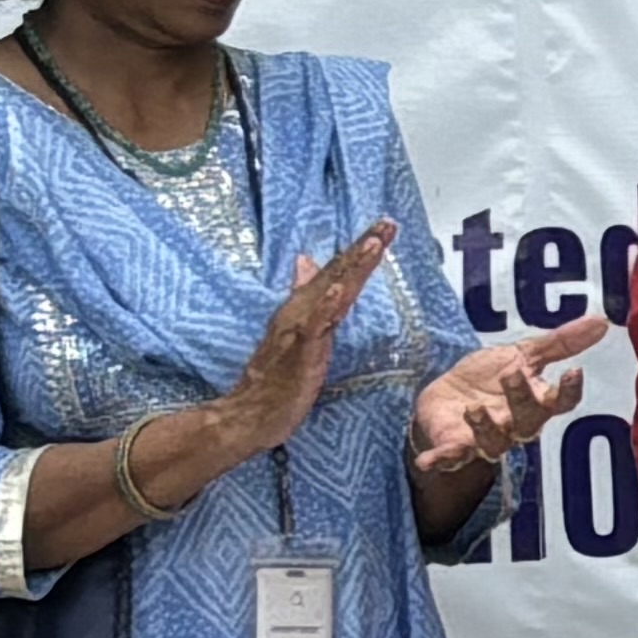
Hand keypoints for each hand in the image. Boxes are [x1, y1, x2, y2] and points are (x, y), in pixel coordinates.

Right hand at [202, 223, 399, 463]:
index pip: (336, 272)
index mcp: (304, 308)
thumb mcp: (298, 332)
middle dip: (364, 248)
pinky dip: (325, 306)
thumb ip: (307, 298)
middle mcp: (300, 311)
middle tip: (388, 223)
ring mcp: (299, 330)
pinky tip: (337, 290)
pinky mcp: (299, 353)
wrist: (248, 415)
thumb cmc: (276, 378)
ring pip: (330, 292)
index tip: (385, 226)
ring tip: (372, 244)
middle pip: (337, 274)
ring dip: (351, 268)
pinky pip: (314, 327)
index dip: (360, 249)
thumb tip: (305, 262)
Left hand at [414, 313, 605, 472]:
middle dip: (522, 399)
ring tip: (473, 408)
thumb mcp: (522, 354)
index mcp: (535, 403)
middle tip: (512, 374)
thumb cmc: (488, 378)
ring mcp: (486, 439)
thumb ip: (560, 343)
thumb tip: (601, 321)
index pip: (560, 402)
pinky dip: (441, 460)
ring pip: (494, 441)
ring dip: (485, 427)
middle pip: (528, 420)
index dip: (569, 391)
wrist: (446, 399)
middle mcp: (515, 425)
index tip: (573, 372)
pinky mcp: (455, 446)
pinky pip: (451, 457)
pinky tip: (428, 460)